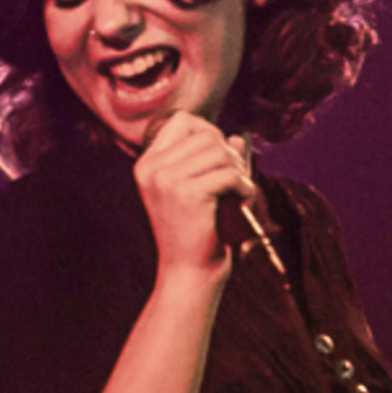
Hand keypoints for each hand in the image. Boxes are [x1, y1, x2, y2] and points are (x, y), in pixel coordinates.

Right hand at [135, 113, 253, 277]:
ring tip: (240, 190)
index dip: (208, 132)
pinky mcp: (188, 194)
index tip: (219, 158)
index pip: (182, 120)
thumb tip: (237, 138)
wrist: (188, 271)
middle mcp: (152, 168)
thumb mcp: (198, 189)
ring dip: (238, 169)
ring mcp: (167, 180)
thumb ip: (213, 160)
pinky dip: (244, 186)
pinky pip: (229, 174)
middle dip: (229, 153)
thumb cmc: (196, 231)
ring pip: (219, 151)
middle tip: (236, 179)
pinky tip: (244, 200)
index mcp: (147, 164)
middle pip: (205, 134)